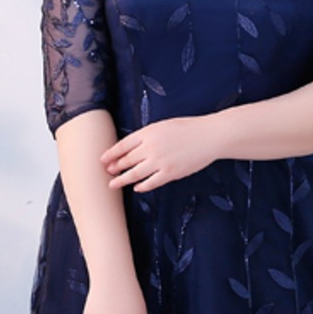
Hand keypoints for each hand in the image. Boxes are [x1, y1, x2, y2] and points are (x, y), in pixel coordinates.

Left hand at [101, 115, 221, 192]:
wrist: (209, 136)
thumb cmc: (188, 129)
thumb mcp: (163, 126)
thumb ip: (147, 136)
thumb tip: (131, 148)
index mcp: (148, 133)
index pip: (123, 145)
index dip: (110, 154)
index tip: (103, 160)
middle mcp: (151, 147)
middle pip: (126, 160)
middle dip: (114, 167)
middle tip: (107, 172)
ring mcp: (160, 161)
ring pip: (134, 174)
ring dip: (121, 180)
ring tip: (113, 184)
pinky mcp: (170, 173)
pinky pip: (151, 183)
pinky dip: (142, 186)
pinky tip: (137, 188)